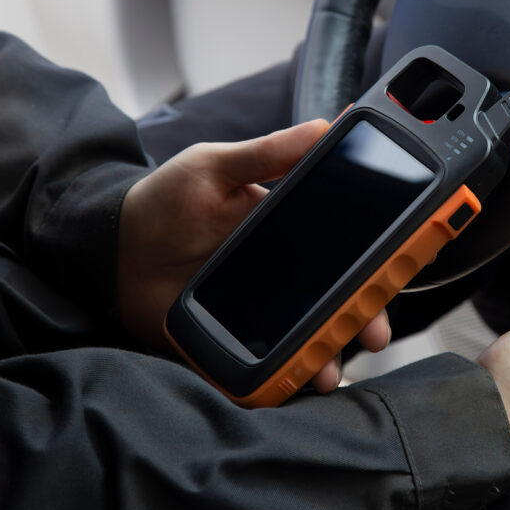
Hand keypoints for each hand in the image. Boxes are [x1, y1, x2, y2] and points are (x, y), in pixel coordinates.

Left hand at [116, 121, 390, 391]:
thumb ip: (267, 153)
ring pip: (308, 336)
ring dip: (327, 355)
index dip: (375, 262)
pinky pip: (265, 364)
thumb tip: (327, 126)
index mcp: (290, 230)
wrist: (113, 250)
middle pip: (338, 299)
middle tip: (373, 332)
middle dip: (362, 318)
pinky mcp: (232, 342)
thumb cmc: (165, 201)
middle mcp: (284, 273)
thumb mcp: (214, 166)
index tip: (396, 271)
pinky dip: (282, 377)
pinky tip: (290, 383)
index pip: (345, 248)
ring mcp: (260, 310)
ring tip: (328, 371)